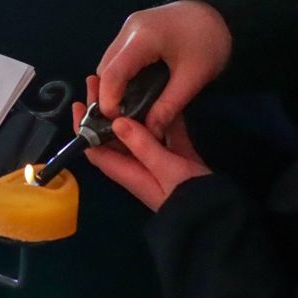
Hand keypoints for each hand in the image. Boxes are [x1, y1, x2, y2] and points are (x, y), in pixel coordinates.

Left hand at [77, 80, 209, 210]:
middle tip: (100, 81)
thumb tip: (116, 120)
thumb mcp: (164, 168)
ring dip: (132, 111)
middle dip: (106, 111)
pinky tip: (164, 95)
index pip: (95, 150)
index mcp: (127, 172)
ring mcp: (158, 161)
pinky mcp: (178, 157)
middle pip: (114, 136)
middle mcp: (137, 166)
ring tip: (127, 83)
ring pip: (139, 133)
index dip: (84, 128)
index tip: (79, 103)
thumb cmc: (187, 195)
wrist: (218, 216)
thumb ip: (142, 145)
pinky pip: (166, 134)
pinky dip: (163, 117)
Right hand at [96, 0, 231, 137]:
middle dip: (109, 97)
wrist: (221, 12)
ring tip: (129, 109)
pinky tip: (134, 92)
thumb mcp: (194, 77)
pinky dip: (121, 76)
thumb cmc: (210, 42)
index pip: (112, 75)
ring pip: (108, 63)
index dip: (108, 102)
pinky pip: (118, 57)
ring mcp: (129, 28)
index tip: (117, 124)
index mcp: (142, 38)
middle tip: (123, 121)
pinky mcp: (133, 30)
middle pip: (105, 69)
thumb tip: (150, 132)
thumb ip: (169, 106)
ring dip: (113, 87)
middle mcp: (128, 30)